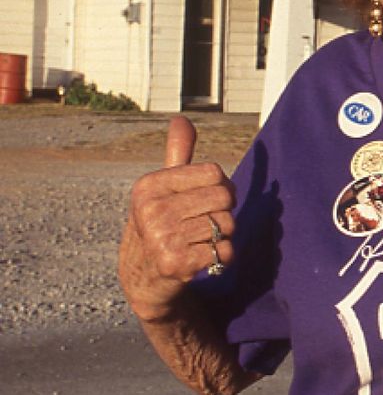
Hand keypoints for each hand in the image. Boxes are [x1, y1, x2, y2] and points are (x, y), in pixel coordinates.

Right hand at [118, 116, 235, 320]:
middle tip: (202, 223)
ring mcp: (162, 239)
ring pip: (227, 225)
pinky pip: (223, 251)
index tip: (202, 200)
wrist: (143, 276)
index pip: (214, 172)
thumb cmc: (161, 222)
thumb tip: (182, 119)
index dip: (219, 185)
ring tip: (198, 241)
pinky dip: (221, 256)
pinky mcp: (176, 265)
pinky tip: (201, 257)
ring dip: (222, 235)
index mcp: (149, 186)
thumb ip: (177, 154)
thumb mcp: (163, 187)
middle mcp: (151, 210)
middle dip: (223, 211)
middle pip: (224, 197)